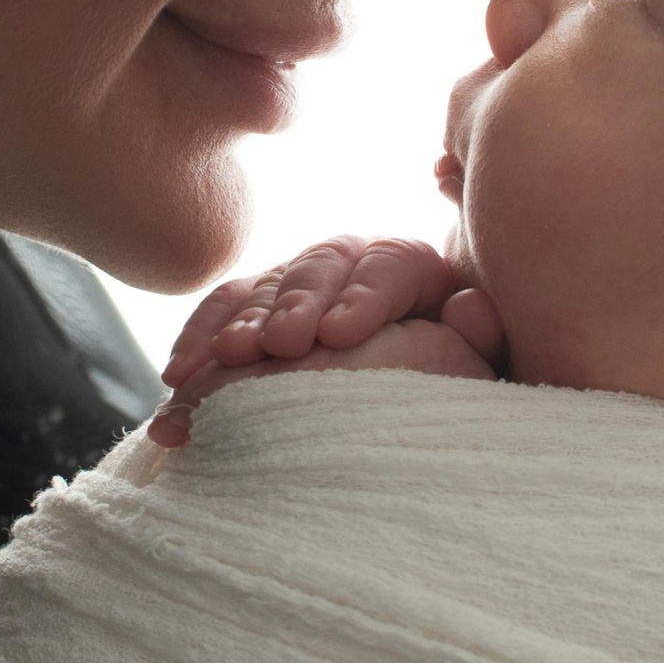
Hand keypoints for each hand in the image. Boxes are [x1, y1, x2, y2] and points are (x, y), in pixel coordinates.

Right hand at [149, 237, 505, 447]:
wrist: (416, 398)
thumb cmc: (453, 380)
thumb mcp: (482, 359)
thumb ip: (481, 332)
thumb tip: (471, 306)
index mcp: (411, 267)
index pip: (389, 266)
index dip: (364, 298)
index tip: (341, 337)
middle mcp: (349, 264)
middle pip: (320, 269)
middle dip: (295, 306)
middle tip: (280, 346)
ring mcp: (297, 284)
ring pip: (264, 287)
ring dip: (239, 323)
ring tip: (223, 361)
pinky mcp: (255, 310)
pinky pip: (221, 314)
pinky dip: (198, 340)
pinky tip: (181, 377)